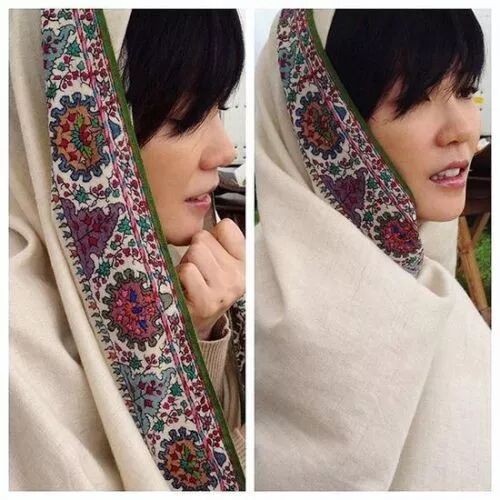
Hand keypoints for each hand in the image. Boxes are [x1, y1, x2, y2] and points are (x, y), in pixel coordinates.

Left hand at [176, 219, 244, 339]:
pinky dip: (180, 279)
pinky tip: (185, 291)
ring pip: (195, 253)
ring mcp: (224, 290)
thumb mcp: (219, 264)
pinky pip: (187, 271)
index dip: (210, 236)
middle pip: (203, 238)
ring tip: (189, 281)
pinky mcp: (207, 302)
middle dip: (193, 252)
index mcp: (244, 263)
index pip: (226, 226)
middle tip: (196, 271)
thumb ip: (220, 241)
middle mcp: (239, 276)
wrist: (196, 326)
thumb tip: (215, 217)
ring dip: (186, 265)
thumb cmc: (203, 288)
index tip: (210, 253)